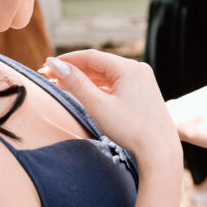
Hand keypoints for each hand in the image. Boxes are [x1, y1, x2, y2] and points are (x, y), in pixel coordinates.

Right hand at [40, 50, 181, 175]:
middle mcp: (137, 69)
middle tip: (49, 76)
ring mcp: (142, 80)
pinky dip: (99, 87)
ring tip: (62, 83)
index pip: (91, 56)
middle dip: (74, 70)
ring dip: (85, 78)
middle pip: (99, 64)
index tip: (46, 65)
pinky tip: (85, 92)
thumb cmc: (131, 128)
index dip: (67, 60)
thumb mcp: (98, 105)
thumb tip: (56, 65)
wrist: (160, 149)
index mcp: (129, 67)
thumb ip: (76, 84)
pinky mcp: (143, 92)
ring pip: (107, 75)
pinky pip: (116, 84)